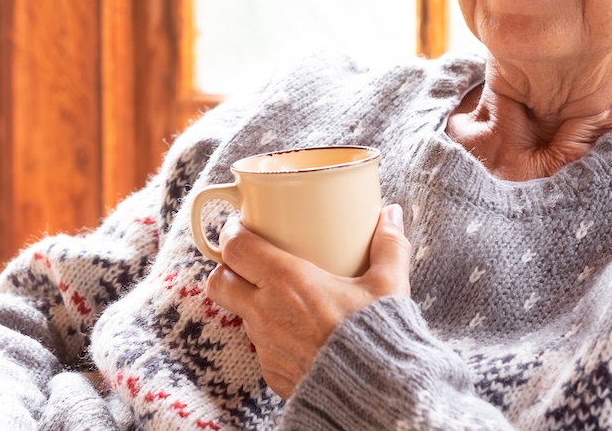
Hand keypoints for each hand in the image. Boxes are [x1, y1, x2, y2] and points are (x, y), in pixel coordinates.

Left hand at [205, 204, 410, 398]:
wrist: (375, 396)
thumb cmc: (378, 337)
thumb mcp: (388, 286)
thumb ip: (389, 246)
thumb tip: (391, 215)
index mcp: (286, 281)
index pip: (235, 248)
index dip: (232, 233)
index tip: (244, 227)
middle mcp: (266, 312)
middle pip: (220, 281)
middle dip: (227, 268)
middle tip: (249, 260)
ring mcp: (265, 346)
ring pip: (239, 315)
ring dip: (250, 302)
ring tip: (279, 296)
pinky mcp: (271, 372)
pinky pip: (260, 348)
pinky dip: (271, 336)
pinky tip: (296, 332)